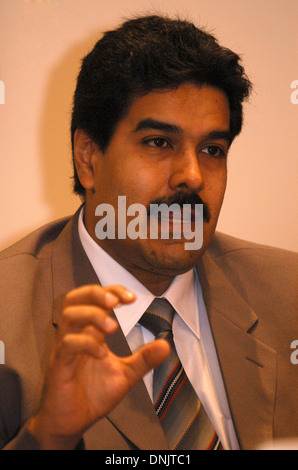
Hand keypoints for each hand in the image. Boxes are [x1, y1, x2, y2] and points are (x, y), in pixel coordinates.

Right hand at [28, 285, 169, 448]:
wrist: (71, 423)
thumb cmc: (93, 395)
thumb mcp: (125, 375)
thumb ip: (143, 359)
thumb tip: (166, 344)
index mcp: (89, 332)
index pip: (94, 298)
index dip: (111, 291)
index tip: (132, 298)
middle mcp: (75, 335)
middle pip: (75, 299)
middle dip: (96, 294)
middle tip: (116, 302)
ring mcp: (65, 348)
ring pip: (69, 316)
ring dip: (92, 315)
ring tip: (113, 328)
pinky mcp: (59, 365)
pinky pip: (67, 344)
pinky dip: (86, 343)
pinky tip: (102, 354)